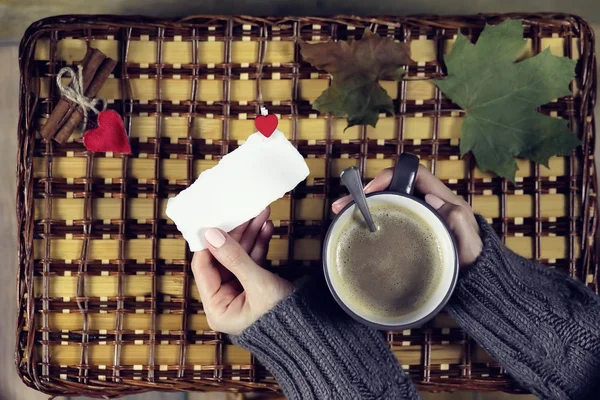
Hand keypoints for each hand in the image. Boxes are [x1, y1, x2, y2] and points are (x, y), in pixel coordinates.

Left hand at [192, 208, 293, 334]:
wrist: (312, 331)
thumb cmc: (284, 318)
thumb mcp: (258, 284)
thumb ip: (235, 257)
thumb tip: (212, 234)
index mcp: (217, 308)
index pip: (203, 268)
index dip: (209, 243)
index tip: (215, 221)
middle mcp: (224, 300)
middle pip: (222, 258)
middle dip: (236, 234)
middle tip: (244, 213)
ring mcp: (240, 292)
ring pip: (239, 256)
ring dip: (250, 235)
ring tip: (260, 214)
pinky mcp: (255, 286)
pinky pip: (252, 261)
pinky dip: (259, 244)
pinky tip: (266, 228)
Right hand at [332, 165, 482, 267]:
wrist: (475, 279)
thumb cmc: (473, 258)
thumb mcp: (469, 240)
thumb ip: (456, 219)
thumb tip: (430, 197)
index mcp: (441, 198)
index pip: (414, 173)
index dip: (391, 175)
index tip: (372, 189)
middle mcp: (426, 203)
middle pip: (392, 187)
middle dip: (365, 192)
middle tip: (342, 205)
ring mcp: (416, 217)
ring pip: (385, 203)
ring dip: (361, 205)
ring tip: (339, 214)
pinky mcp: (408, 231)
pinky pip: (386, 219)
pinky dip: (367, 220)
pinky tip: (352, 228)